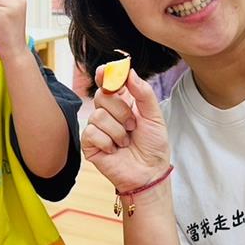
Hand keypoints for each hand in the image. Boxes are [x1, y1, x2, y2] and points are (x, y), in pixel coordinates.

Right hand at [82, 69, 170, 192]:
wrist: (150, 172)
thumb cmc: (153, 145)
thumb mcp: (154, 116)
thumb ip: (143, 92)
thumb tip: (130, 71)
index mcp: (123, 101)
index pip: (108, 80)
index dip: (105, 74)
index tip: (107, 72)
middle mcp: (107, 112)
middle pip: (101, 95)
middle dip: (121, 110)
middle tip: (132, 125)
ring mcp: (97, 127)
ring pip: (98, 115)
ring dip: (117, 131)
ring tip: (126, 141)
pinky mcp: (89, 143)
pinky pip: (91, 132)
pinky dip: (108, 142)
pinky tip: (115, 150)